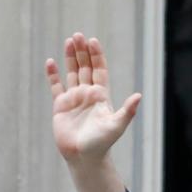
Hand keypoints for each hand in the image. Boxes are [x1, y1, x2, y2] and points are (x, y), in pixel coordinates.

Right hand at [45, 33, 140, 164]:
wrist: (85, 156)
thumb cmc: (102, 142)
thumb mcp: (117, 125)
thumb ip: (128, 110)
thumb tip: (140, 96)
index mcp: (102, 95)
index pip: (99, 70)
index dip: (97, 56)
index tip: (93, 41)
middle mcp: (88, 94)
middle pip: (85, 67)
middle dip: (82, 52)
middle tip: (78, 35)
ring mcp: (74, 99)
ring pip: (72, 73)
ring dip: (70, 58)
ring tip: (69, 41)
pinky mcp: (60, 106)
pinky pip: (56, 87)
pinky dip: (53, 75)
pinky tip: (51, 62)